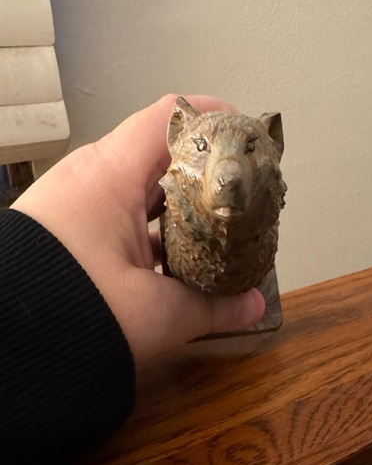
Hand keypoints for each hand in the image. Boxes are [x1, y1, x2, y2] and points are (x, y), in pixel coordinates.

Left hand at [12, 94, 265, 361]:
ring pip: (141, 185)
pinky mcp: (71, 225)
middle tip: (237, 188)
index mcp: (110, 177)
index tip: (243, 135)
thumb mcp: (156, 312)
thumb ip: (214, 307)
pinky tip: (172, 253)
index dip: (211, 118)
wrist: (4, 346)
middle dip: (201, 168)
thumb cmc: (72, 313)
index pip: (167, 118)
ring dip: (178, 200)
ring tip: (212, 223)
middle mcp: (90, 177)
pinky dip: (151, 223)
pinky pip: (120, 209)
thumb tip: (253, 305)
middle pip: (159, 152)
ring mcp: (77, 200)